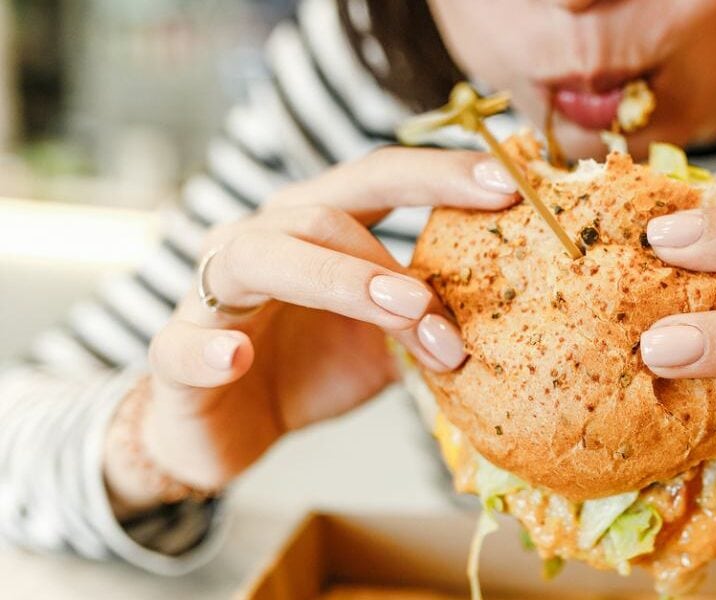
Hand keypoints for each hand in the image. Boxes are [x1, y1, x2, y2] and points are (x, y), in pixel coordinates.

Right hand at [103, 148, 518, 513]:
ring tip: (400, 314)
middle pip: (324, 212)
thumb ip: (429, 317)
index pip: (378, 180)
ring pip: (262, 258)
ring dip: (338, 283)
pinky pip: (184, 345)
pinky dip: (210, 349)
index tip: (508, 185)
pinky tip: (235, 357)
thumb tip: (514, 311)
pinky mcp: (176, 353)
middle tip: (445, 298)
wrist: (225, 429)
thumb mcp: (385, 341)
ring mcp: (214, 291)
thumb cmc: (310, 367)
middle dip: (393, 255)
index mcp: (316, 226)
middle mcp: (263, 239)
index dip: (439, 175)